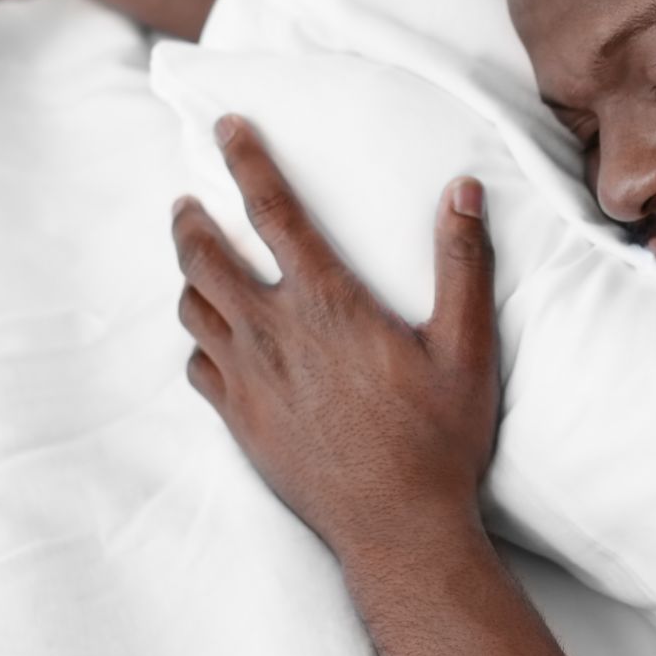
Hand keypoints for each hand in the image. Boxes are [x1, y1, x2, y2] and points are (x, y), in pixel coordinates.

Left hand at [171, 115, 501, 559]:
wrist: (397, 529)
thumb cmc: (439, 440)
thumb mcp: (467, 347)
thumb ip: (463, 263)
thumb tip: (463, 190)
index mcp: (326, 303)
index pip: (272, 210)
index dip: (246, 160)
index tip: (227, 126)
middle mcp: (273, 334)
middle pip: (204, 256)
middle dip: (189, 220)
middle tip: (188, 202)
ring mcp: (248, 381)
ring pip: (193, 309)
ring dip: (189, 277)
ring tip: (196, 262)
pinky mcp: (239, 422)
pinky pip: (199, 366)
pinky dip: (199, 341)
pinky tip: (213, 339)